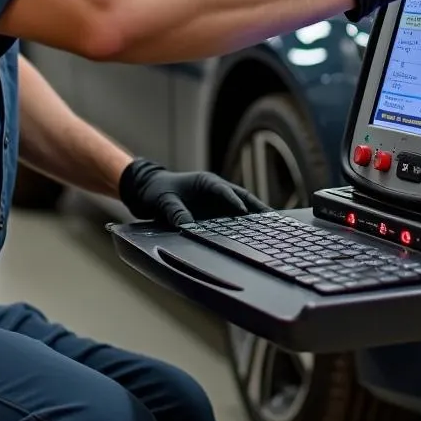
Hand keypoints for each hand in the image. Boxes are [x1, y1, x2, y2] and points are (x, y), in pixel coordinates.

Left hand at [119, 157, 270, 227]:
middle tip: (273, 219)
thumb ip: (175, 211)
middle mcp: (215, 191)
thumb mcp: (163, 201)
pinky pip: (231, 222)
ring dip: (254, 219)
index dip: (233, 201)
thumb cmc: (156, 191)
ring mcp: (216, 204)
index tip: (243, 211)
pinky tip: (254, 238)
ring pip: (240, 210)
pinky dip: (243, 228)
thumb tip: (187, 226)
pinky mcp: (214, 215)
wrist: (147, 191)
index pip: (223, 190)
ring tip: (271, 230)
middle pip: (240, 199)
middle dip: (256, 208)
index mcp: (206, 182)